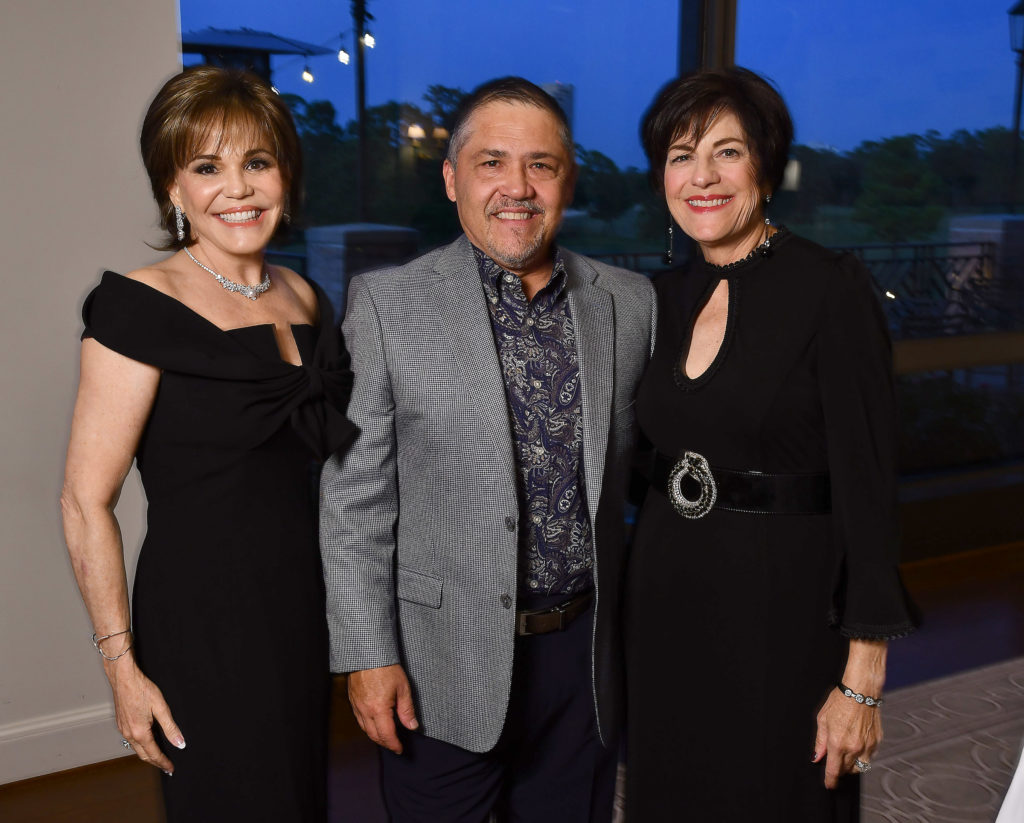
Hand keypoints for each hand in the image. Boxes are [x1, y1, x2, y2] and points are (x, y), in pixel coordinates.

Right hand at [107, 656, 184, 773]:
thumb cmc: (141, 688)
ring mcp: (123, 729)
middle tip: (166, 766)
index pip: (154, 754)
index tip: (170, 768)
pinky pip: (131, 739)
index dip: (163, 763)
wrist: (123, 678)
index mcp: (140, 732)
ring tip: (159, 756)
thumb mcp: (161, 707)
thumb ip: (171, 727)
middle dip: (155, 762)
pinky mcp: (121, 723)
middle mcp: (129, 733)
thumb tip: (179, 743)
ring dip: (147, 754)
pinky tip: (147, 740)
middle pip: (143, 755)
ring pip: (136, 748)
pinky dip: (141, 744)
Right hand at [347, 664, 418, 753]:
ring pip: (365, 729)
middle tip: (394, 745)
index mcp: (378, 709)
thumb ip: (407, 710)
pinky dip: (367, 727)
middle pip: (374, 735)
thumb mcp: (403, 688)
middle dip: (385, 743)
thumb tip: (412, 726)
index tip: (400, 749)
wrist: (367, 653)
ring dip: (375, 736)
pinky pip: (359, 720)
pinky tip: (374, 724)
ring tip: (386, 737)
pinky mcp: (353, 700)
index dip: (394, 745)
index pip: (386, 735)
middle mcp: (365, 711)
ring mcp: (357, 706)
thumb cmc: (386, 667)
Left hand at [813, 687, 881, 788]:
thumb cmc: (840, 701)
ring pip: (860, 767)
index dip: (830, 780)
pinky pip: (869, 756)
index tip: (829, 784)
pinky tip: (856, 745)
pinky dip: (862, 756)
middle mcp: (854, 747)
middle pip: (846, 770)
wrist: (861, 691)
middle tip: (835, 763)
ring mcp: (868, 746)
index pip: (833, 770)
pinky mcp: (877, 742)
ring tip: (846, 756)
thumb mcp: (822, 719)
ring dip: (852, 766)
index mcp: (837, 743)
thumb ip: (820, 741)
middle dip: (839, 770)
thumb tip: (817, 756)